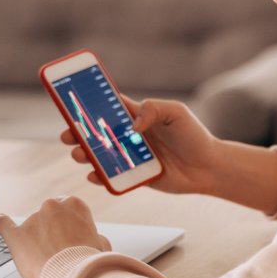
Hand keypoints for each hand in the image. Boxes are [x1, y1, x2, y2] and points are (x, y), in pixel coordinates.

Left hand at [0, 196, 109, 277]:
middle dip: (52, 230)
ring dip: (37, 239)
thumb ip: (92, 235)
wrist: (74, 277)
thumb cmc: (89, 262)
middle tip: (59, 251)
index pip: (67, 209)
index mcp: (74, 204)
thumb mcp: (100, 243)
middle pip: (49, 216)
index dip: (69, 226)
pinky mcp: (16, 236)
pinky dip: (0, 222)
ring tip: (47, 261)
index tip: (71, 239)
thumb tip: (92, 238)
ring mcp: (33, 220)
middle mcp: (52, 206)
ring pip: (32, 227)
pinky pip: (3, 224)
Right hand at [60, 96, 220, 196]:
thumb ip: (153, 109)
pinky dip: (99, 176)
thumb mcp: (176, 112)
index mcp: (137, 116)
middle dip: (78, 132)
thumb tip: (132, 125)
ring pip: (99, 155)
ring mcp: (130, 157)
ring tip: (80, 154)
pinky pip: (111, 177)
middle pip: (96, 132)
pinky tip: (93, 174)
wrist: (208, 167)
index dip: (89, 103)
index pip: (108, 106)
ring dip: (84, 154)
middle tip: (68, 134)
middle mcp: (129, 136)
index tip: (70, 100)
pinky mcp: (134, 176)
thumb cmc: (194, 136)